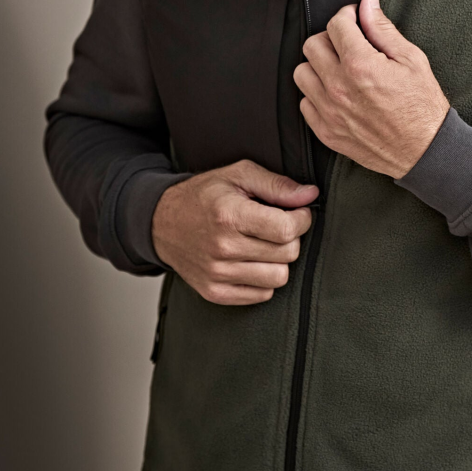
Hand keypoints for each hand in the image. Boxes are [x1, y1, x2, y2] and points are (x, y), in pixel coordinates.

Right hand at [151, 160, 317, 304]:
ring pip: (279, 277)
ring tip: (264, 244)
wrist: (161, 223)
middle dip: (291, 237)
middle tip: (277, 225)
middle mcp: (222, 248)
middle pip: (287, 254)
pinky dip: (264, 279)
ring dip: (279, 260)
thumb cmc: (205, 195)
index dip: (302, 219)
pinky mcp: (214, 292)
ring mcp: (217, 274)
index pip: (286, 229)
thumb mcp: (239, 175)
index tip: (297, 212)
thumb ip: (277, 185)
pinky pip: (262, 295)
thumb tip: (310, 195)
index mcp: (229, 216)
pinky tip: (252, 260)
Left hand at [293, 0, 449, 178]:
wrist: (425, 151)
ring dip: (318, 66)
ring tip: (340, 69)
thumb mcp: (411, 59)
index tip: (355, 20)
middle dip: (330, 38)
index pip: (336, 24)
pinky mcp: (326, 132)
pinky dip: (316, 94)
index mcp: (360, 65)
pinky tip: (337, 93)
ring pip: (302, 73)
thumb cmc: (423, 106)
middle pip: (312, 45)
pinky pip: (304, 103)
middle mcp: (338, 87)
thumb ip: (382, 28)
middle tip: (348, 44)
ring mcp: (329, 111)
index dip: (347, 16)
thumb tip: (367, 2)